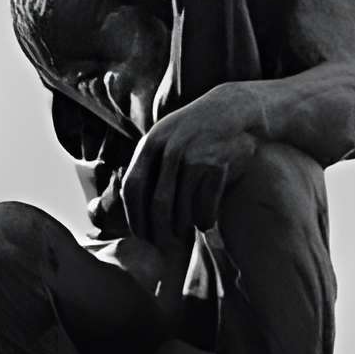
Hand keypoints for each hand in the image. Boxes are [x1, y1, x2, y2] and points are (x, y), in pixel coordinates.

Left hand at [120, 83, 266, 252]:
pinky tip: (205, 223)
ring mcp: (195, 156)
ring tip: (183, 234)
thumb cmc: (191, 131)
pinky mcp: (218, 164)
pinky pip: (207, 204)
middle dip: (158, 229)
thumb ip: (147, 163)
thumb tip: (124, 199)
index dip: (134, 215)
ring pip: (183, 207)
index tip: (139, 234)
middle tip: (161, 244)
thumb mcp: (164, 136)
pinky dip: (205, 219)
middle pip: (158, 203)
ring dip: (182, 227)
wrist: (230, 109)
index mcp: (151, 143)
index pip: (133, 187)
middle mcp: (170, 149)